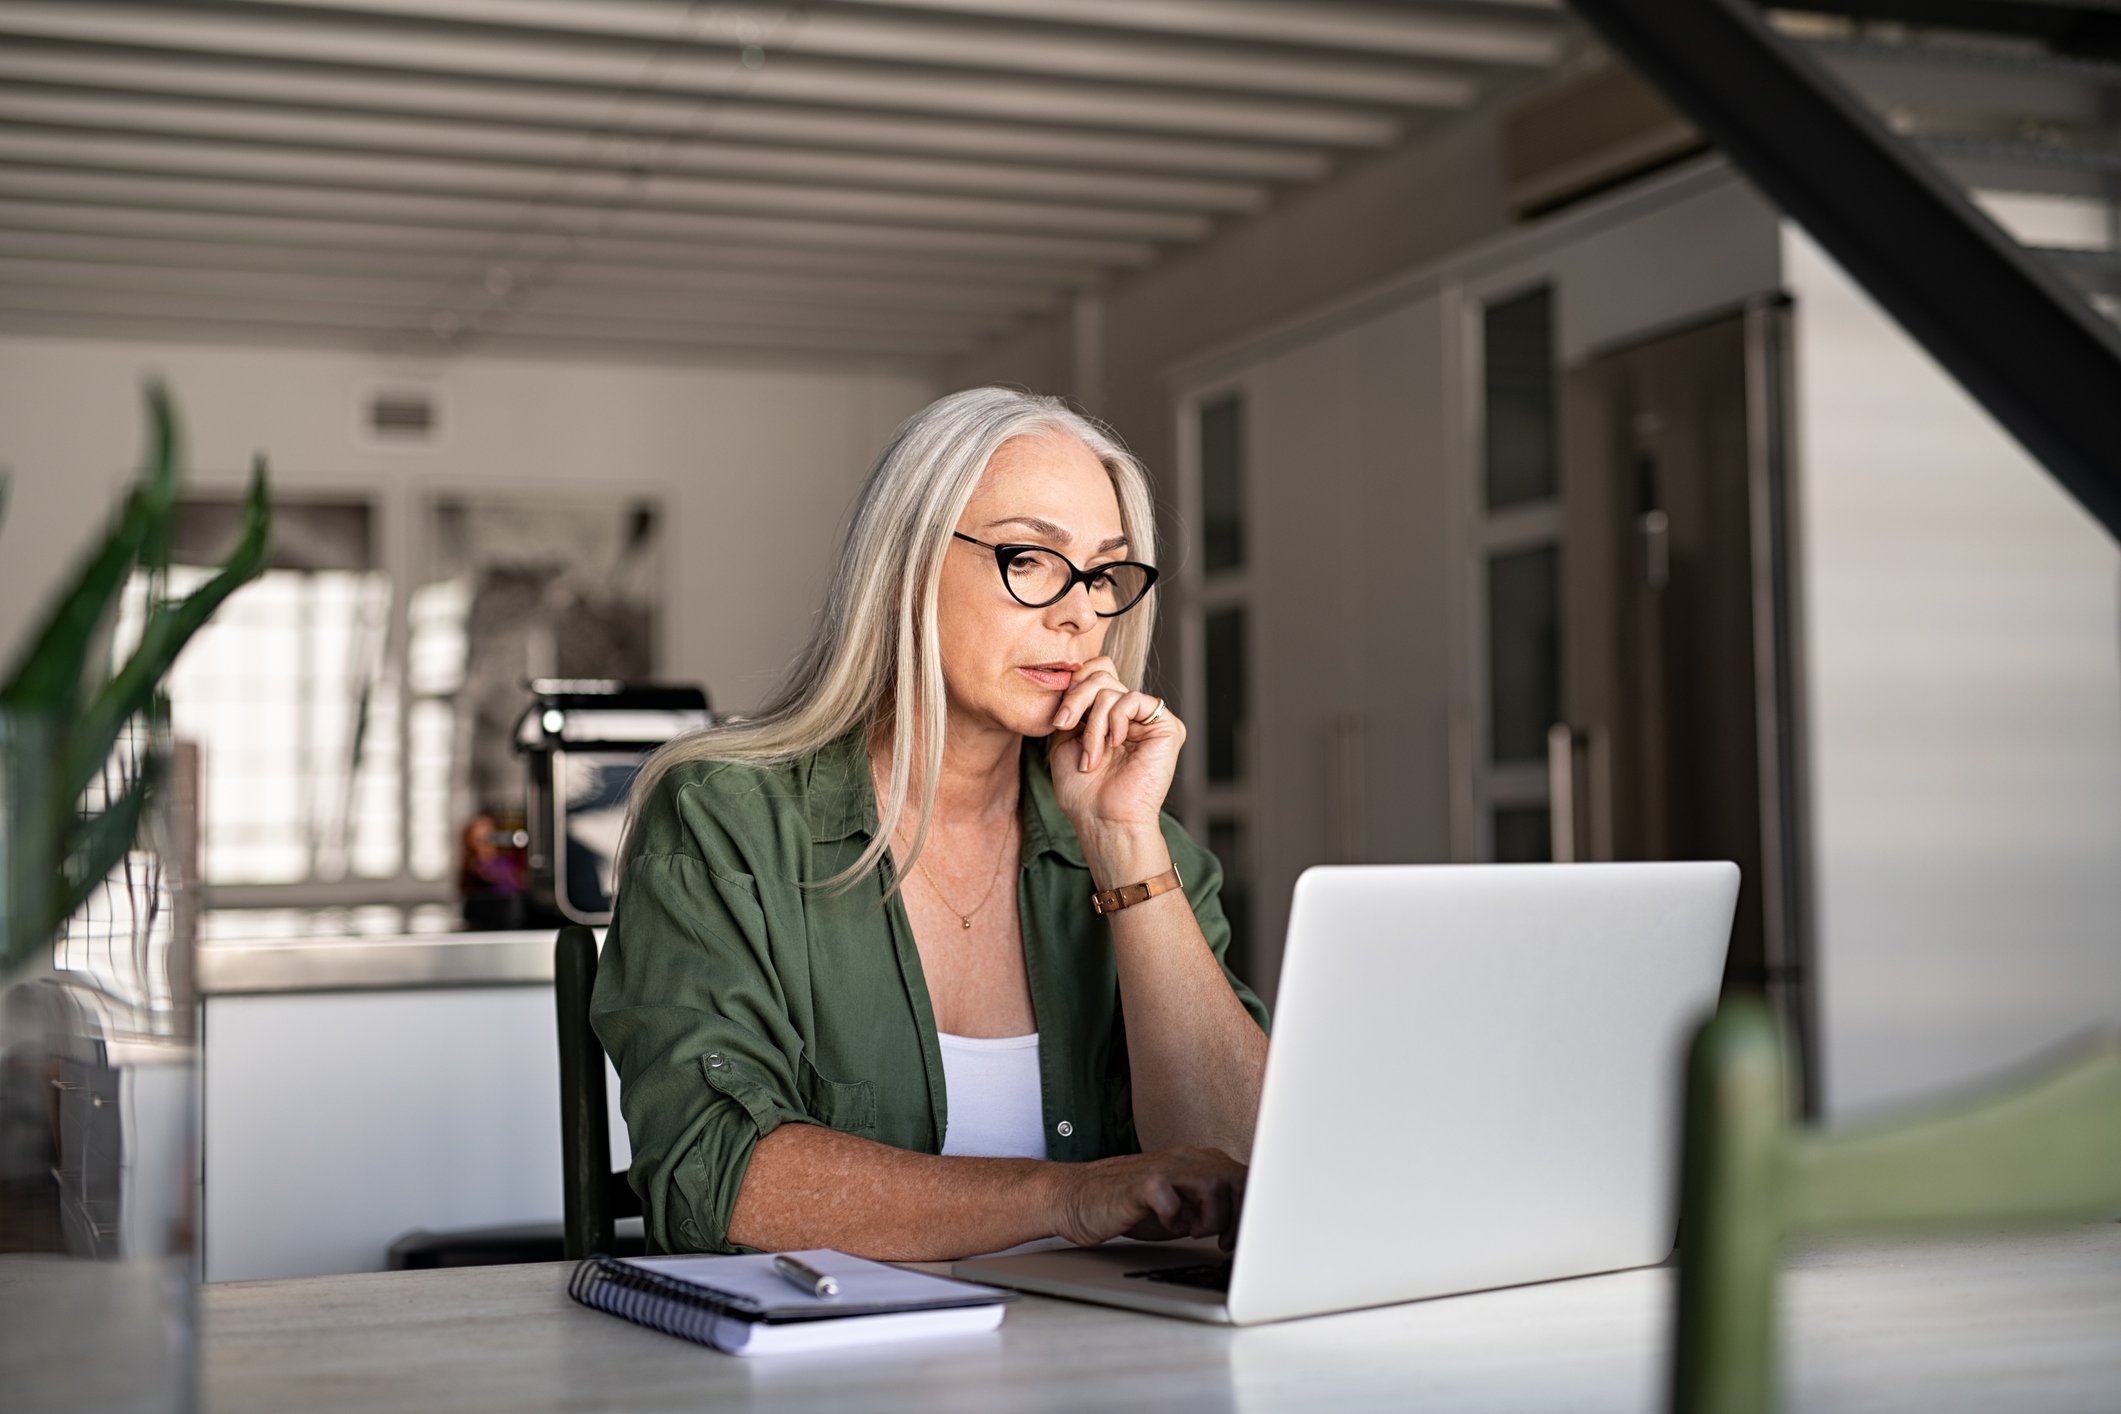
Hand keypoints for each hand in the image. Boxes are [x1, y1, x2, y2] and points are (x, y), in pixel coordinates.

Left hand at [1046, 656, 1183, 834]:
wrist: (1103, 819)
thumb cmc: (1082, 790)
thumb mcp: (1065, 738)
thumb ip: (1074, 704)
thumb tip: (1076, 674)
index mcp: (1109, 715)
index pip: (1097, 672)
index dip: (1076, 684)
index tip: (1059, 717)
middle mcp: (1131, 714)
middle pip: (1101, 675)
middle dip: (1076, 699)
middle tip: (1064, 725)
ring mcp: (1149, 719)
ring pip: (1112, 690)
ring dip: (1093, 724)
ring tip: (1090, 755)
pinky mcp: (1167, 726)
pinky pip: (1133, 700)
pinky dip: (1115, 720)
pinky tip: (1115, 744)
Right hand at [1048, 1147, 1245, 1250]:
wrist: (1078, 1199)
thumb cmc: (1131, 1206)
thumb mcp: (1181, 1208)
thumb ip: (1211, 1208)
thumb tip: (1246, 1229)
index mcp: (1198, 1163)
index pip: (1244, 1178)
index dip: (1251, 1212)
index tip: (1240, 1240)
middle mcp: (1185, 1159)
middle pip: (1237, 1177)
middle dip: (1238, 1216)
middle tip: (1223, 1241)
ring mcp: (1163, 1168)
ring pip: (1214, 1183)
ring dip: (1210, 1217)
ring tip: (1191, 1231)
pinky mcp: (1141, 1184)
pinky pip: (1172, 1199)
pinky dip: (1175, 1220)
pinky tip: (1166, 1226)